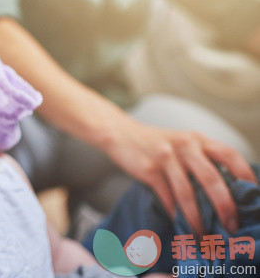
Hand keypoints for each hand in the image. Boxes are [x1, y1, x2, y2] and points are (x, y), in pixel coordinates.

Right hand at [103, 117, 256, 235]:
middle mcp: (185, 146)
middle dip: (224, 206)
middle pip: (212, 178)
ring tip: (202, 234)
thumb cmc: (156, 143)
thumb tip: (225, 190)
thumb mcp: (182, 142)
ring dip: (197, 218)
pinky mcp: (149, 169)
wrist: (121, 133)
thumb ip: (201, 158)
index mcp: (198, 139)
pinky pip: (166, 197)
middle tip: (231, 226)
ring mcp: (166, 157)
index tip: (252, 198)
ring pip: (187, 192)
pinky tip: (179, 224)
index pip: (230, 155)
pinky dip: (175, 214)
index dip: (245, 176)